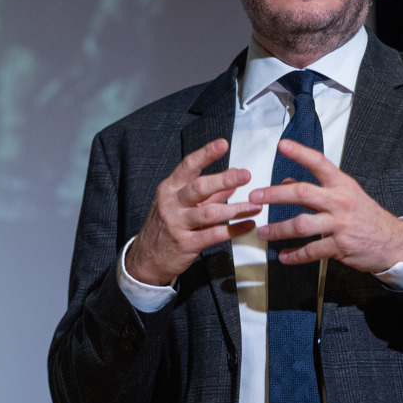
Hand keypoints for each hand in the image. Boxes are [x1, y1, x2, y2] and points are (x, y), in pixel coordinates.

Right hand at [125, 138, 261, 286]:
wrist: (147, 258)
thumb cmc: (165, 227)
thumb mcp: (179, 204)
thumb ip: (206, 193)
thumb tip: (230, 180)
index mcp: (169, 189)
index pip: (188, 166)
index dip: (205, 154)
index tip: (223, 144)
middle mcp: (171, 203)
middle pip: (199, 187)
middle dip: (224, 180)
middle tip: (245, 175)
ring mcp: (177, 224)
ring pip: (209, 213)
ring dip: (235, 209)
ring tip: (255, 205)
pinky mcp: (186, 243)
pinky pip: (214, 235)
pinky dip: (234, 230)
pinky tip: (248, 225)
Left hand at [252, 140, 402, 271]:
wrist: (392, 242)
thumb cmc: (365, 215)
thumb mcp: (345, 194)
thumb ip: (316, 187)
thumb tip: (285, 182)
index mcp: (342, 185)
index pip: (320, 163)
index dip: (300, 153)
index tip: (282, 145)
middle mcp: (340, 202)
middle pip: (302, 194)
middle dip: (274, 195)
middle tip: (254, 197)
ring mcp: (340, 225)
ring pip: (302, 225)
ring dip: (278, 229)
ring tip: (262, 232)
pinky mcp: (340, 247)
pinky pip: (312, 251)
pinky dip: (295, 255)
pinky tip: (283, 256)